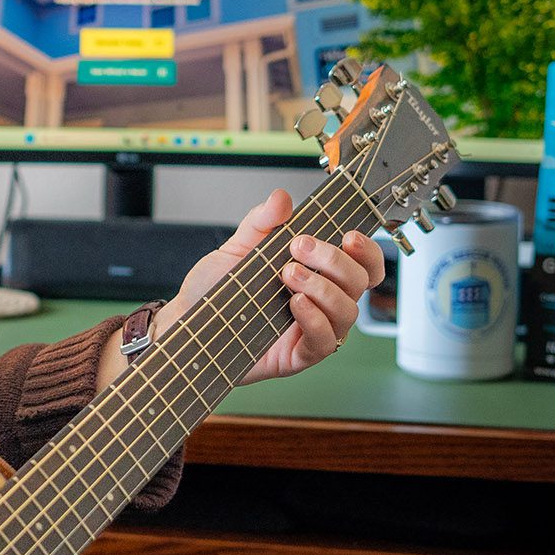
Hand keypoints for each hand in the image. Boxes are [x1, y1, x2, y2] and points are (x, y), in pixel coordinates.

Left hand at [153, 189, 382, 385]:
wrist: (187, 318)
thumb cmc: (217, 288)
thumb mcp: (239, 247)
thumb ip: (262, 222)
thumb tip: (282, 198)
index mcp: (318, 275)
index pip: (363, 266)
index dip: (367, 251)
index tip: (348, 236)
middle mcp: (322, 303)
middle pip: (358, 283)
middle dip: (334, 260)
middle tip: (298, 247)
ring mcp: (313, 330)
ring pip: (348, 312)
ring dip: (323, 288)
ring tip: (288, 274)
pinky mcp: (298, 357)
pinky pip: (325, 342)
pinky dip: (315, 319)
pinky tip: (295, 304)